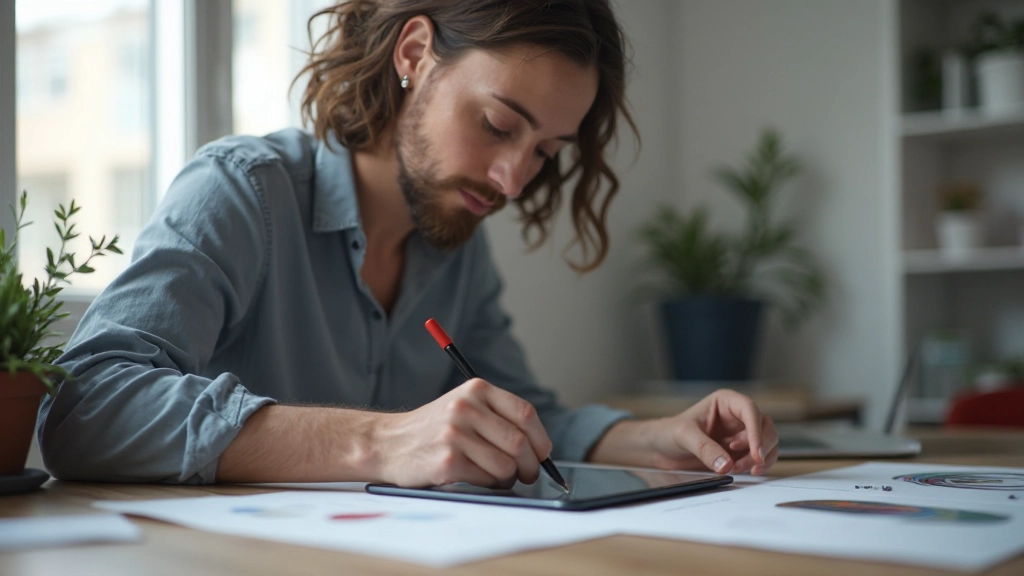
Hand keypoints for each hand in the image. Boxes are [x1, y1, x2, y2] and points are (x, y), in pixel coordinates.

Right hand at [374, 378, 552, 487]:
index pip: (525, 414)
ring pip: (506, 466)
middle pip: (520, 443)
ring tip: (496, 477)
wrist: (388, 443)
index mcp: (476, 390)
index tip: (542, 454)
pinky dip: (489, 485)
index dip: (540, 439)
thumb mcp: (464, 406)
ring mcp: (455, 434)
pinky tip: (475, 478)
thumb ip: (498, 417)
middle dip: (531, 466)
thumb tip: (540, 448)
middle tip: (527, 475)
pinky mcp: (447, 462)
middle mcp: (466, 408)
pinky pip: (486, 480)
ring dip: (508, 478)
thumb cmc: (434, 429)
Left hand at [647, 389, 778, 474]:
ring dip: (759, 458)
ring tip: (738, 469)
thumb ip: (705, 449)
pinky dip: (760, 465)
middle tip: (740, 464)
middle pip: (765, 426)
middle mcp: (737, 415)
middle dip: (758, 447)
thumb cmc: (670, 433)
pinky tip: (747, 471)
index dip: (756, 430)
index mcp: (725, 402)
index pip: (749, 410)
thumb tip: (726, 464)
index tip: (756, 451)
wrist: (662, 449)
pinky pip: (762, 456)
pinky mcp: (742, 451)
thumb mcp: (684, 436)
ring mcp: (742, 433)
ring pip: (768, 442)